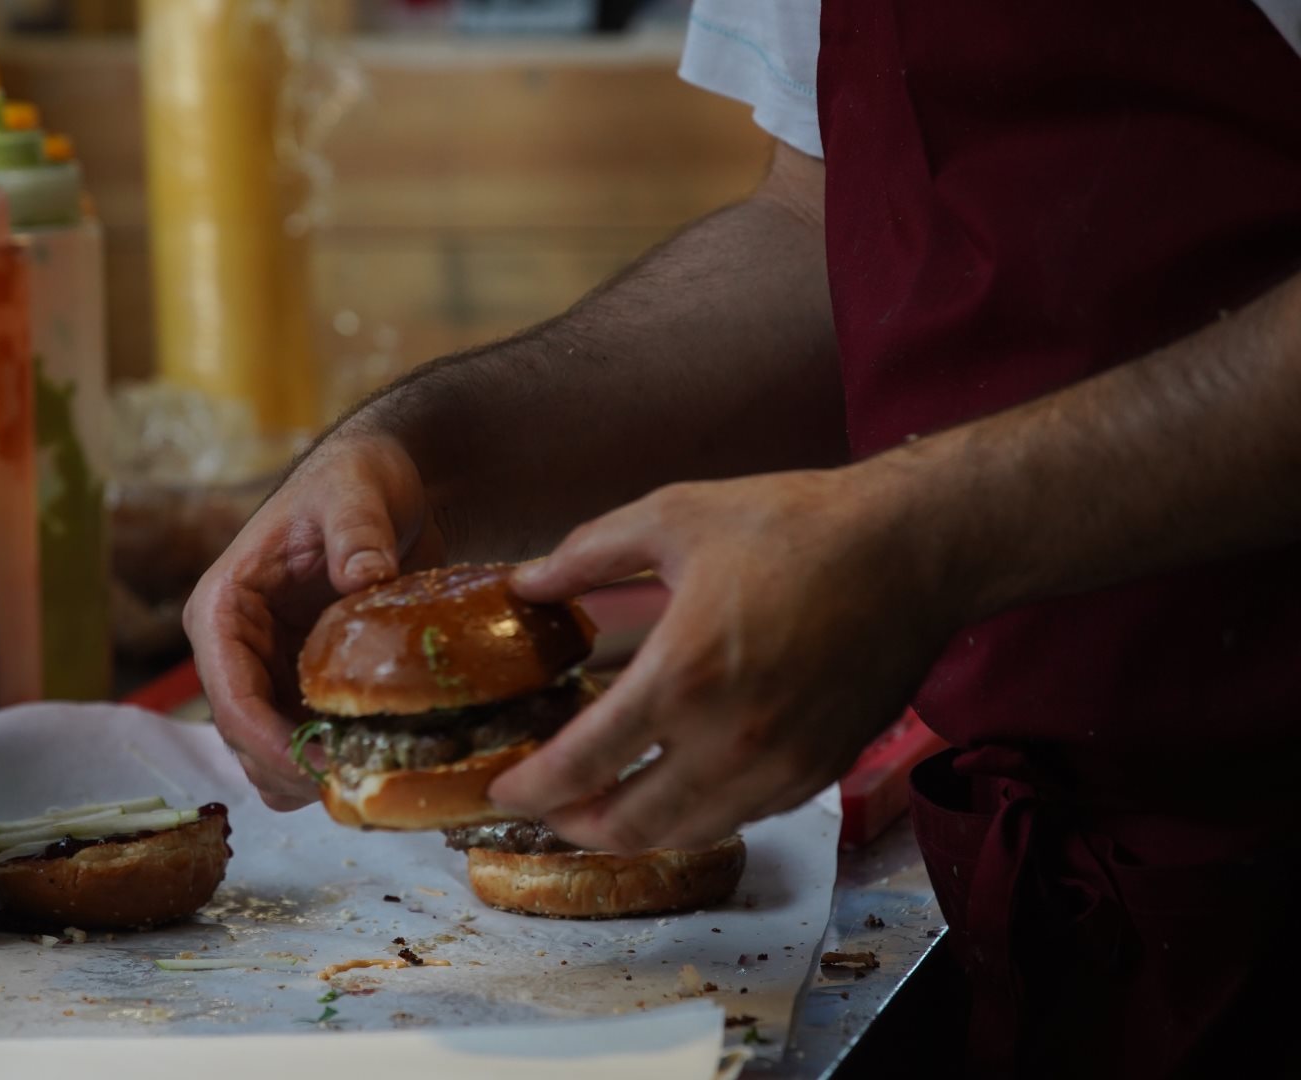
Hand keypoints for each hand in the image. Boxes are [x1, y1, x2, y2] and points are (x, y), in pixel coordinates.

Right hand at [184, 433, 444, 809]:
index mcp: (223, 608)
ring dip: (312, 776)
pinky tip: (382, 756)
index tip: (326, 769)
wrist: (383, 485)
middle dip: (294, 771)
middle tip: (362, 781)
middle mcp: (232, 650)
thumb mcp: (356, 492)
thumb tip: (364, 577)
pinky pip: (303, 746)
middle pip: (244, 742)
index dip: (271, 745)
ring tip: (375, 770)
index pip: (230, 699)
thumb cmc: (355, 480)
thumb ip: (357, 531)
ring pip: (268, 758)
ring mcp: (266, 672)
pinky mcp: (299, 687)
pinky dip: (333, 762)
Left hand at [489, 464, 956, 851]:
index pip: (581, 765)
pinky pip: (741, 817)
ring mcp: (780, 766)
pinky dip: (695, 814)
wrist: (914, 549)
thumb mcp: (674, 517)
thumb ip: (587, 556)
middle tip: (546, 805)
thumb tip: (526, 582)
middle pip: (628, 826)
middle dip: (571, 825)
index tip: (501, 788)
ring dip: (632, 829)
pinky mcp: (819, 772)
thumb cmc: (796, 525)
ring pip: (686, 834)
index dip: (529, 789)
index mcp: (681, 677)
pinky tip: (675, 782)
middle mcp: (729, 739)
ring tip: (601, 801)